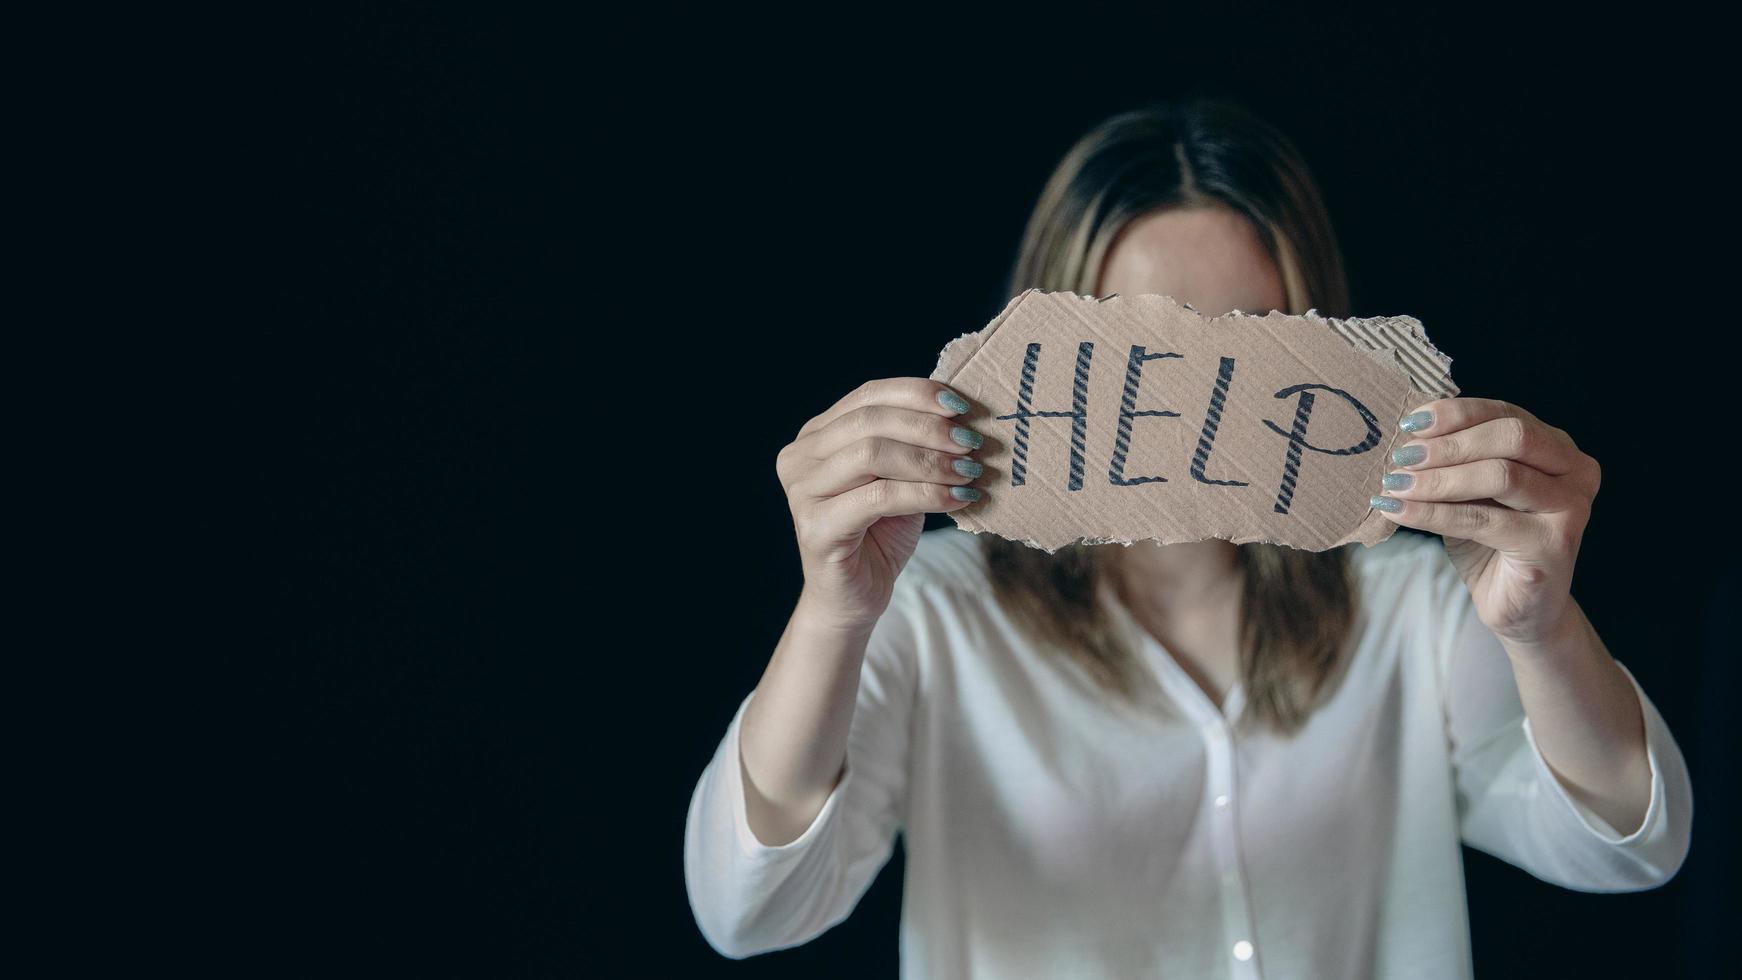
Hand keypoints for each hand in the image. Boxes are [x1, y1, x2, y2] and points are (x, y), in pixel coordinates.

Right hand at [776, 378, 985, 628]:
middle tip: (970, 441)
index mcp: (815, 436)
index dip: (916, 393)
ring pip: (872, 454)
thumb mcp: (896, 477)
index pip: (868, 395)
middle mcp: (799, 458)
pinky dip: (926, 494)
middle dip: (927, 427)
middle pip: (869, 420)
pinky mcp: (816, 528)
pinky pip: (880, 498)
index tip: (961, 405)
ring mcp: (801, 493)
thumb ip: (910, 442)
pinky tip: (957, 499)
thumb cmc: (879, 534)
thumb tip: (959, 411)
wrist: (854, 597)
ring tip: (968, 471)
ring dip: (930, 460)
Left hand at [1369, 397, 1600, 643]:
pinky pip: (1483, 520)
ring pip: (1499, 476)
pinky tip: (1399, 511)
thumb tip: (1406, 436)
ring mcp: (1571, 508)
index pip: (1506, 413)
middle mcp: (1575, 471)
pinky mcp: (1553, 545)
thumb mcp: (1471, 492)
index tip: (1409, 423)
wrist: (1520, 608)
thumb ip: (1456, 461)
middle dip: (1449, 444)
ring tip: (1395, 484)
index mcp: (1558, 447)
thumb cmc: (1491, 543)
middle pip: (1510, 437)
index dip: (1456, 414)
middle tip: (1401, 457)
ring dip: (1438, 478)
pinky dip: (1434, 513)